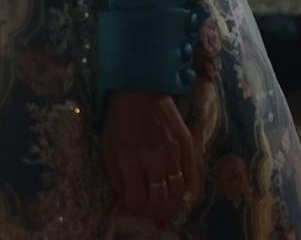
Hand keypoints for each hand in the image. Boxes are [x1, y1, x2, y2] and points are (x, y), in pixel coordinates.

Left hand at [102, 91, 199, 227]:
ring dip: (170, 205)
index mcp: (130, 159)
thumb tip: (124, 201)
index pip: (136, 200)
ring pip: (177, 193)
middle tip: (148, 210)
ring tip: (164, 206)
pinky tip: (183, 198)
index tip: (131, 208)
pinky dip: (188, 192)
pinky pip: (192, 177)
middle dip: (152, 211)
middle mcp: (154, 159)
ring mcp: (173, 152)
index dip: (133, 210)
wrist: (141, 88)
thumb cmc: (120, 118)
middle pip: (159, 200)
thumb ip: (116, 177)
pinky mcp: (187, 145)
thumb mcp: (108, 147)